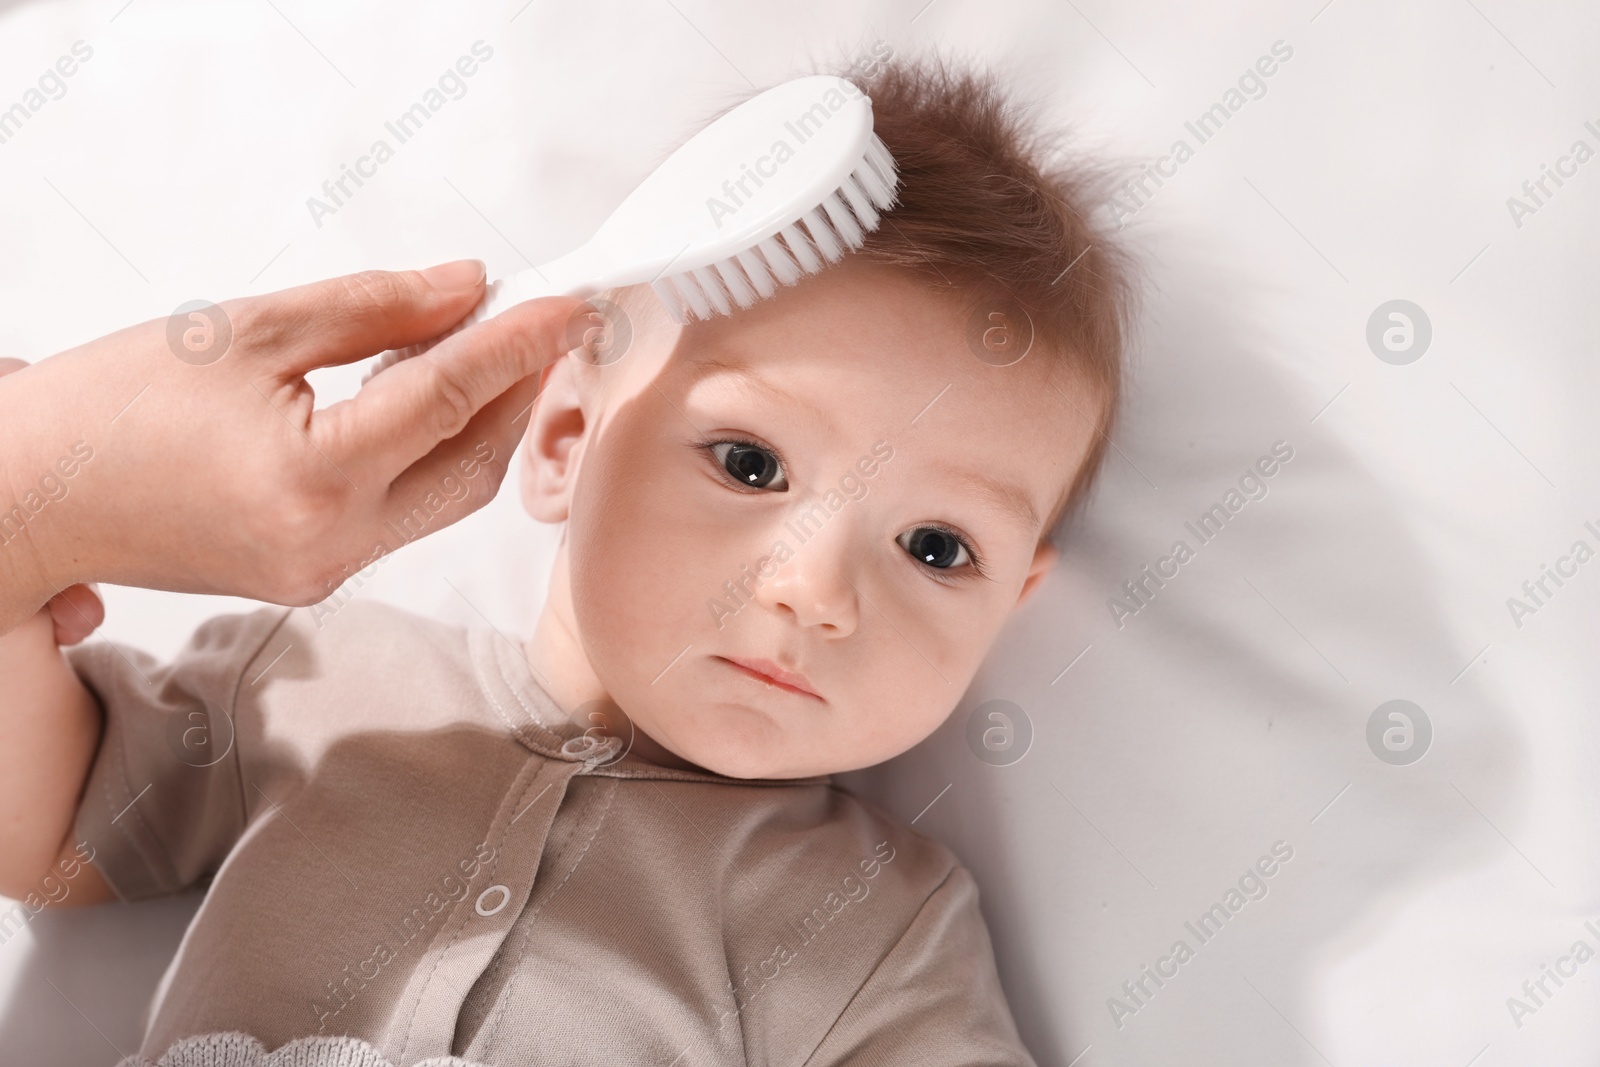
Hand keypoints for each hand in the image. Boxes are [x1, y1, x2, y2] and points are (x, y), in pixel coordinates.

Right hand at [0, 262, 583, 631]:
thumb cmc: (112, 407)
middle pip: (472, 463)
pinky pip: (406, 514)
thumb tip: (469, 289)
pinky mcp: (317, 577)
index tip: (571, 302)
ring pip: (447, 496)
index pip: (451, 399)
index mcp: (314, 480)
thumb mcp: (246, 330)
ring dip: (484, 425)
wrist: (31, 498)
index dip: (520, 343)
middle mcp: (335, 543)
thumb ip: (374, 308)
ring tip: (500, 353)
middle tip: (549, 325)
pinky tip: (436, 402)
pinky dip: (434, 456)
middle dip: (520, 390)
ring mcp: (329, 572)